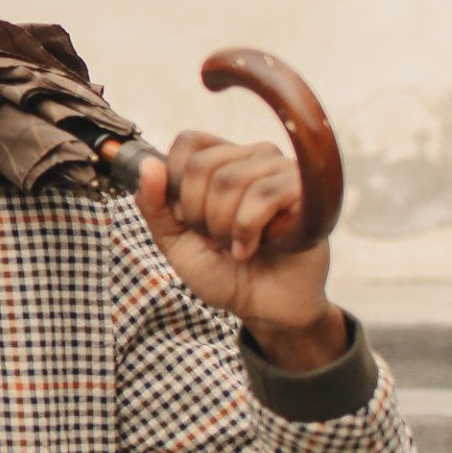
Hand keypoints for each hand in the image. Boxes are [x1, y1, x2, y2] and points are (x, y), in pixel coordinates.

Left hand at [136, 133, 347, 368]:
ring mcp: (281, 170)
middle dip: (198, 215)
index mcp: (222, 161)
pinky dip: (247, 229)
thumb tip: (146, 165)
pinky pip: (264, 195)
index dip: (175, 183)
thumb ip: (154, 205)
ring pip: (231, 180)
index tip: (185, 218)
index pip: (188, 143)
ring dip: (223, 227)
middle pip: (203, 165)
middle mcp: (253, 157)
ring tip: (235, 247)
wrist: (264, 308)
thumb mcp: (174, 241)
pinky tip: (252, 248)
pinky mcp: (306, 191)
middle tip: (214, 239)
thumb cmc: (223, 271)